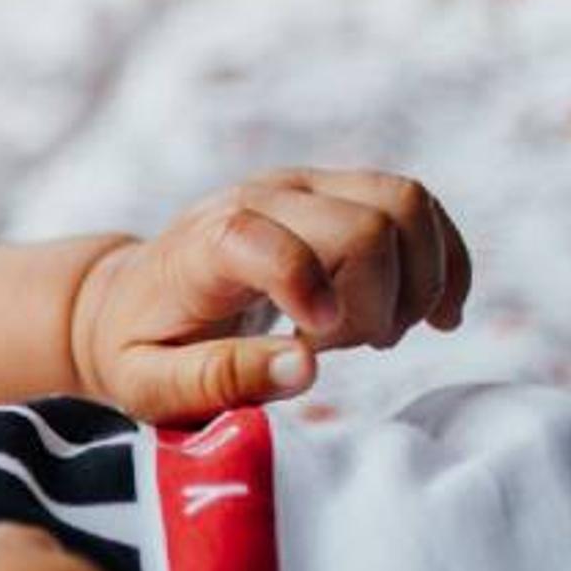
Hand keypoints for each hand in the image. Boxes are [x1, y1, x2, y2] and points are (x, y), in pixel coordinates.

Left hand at [69, 168, 473, 422]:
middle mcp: (262, 197)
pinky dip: (442, 261)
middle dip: (379, 302)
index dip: (312, 291)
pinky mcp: (339, 192)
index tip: (317, 347)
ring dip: (419, 280)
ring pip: (405, 202)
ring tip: (378, 334)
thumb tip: (302, 367)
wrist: (128, 299)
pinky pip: (417, 206)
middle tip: (345, 350)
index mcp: (206, 244)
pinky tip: (433, 314)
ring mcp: (306, 186)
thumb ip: (217, 378)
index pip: (272, 240)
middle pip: (367, 224)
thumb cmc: (140, 347)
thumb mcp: (150, 383)